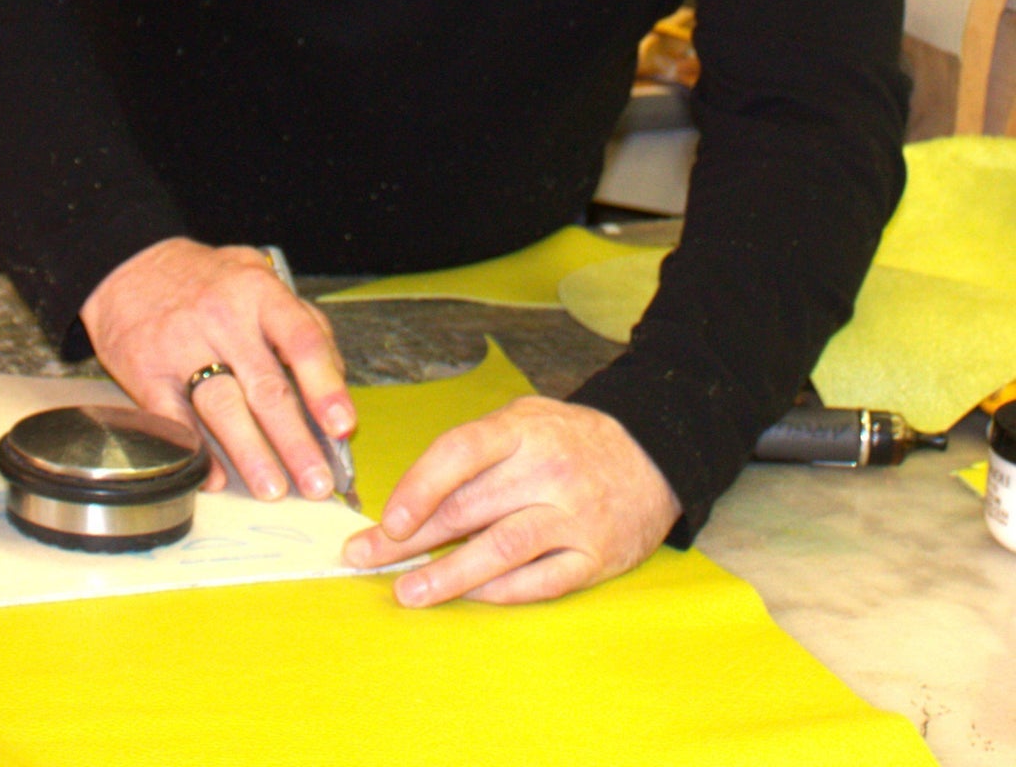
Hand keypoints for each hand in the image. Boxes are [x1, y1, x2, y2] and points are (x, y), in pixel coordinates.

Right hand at [79, 236, 353, 502]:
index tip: (342, 426)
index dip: (325, 386)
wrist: (128, 266)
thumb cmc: (205, 280)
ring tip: (274, 489)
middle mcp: (222, 319)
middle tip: (317, 482)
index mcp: (258, 293)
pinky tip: (215, 477)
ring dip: (252, 454)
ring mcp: (182, 346)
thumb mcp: (257, 276)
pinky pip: (176, 419)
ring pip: (223, 407)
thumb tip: (334, 376)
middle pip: (265, 387)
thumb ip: (301, 321)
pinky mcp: (148, 373)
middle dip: (295, 441)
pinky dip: (198, 452)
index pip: (301, 341)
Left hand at [343, 395, 677, 604]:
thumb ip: (474, 451)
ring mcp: (574, 517)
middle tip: (364, 557)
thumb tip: (410, 497)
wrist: (653, 456)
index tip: (387, 519)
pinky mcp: (596, 557)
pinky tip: (465, 598)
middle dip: (410, 539)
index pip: (460, 452)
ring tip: (407, 591)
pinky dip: (499, 593)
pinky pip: (539, 581)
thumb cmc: (568, 439)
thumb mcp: (523, 419)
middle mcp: (548, 471)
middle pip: (470, 508)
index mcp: (523, 429)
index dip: (419, 486)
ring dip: (448, 575)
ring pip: (502, 550)